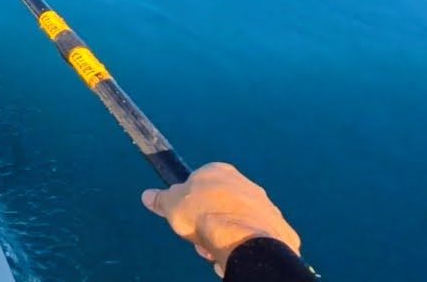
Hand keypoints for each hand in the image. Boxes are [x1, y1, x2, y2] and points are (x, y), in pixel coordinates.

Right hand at [142, 162, 300, 277]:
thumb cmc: (202, 214)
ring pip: (237, 222)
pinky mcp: (279, 227)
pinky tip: (234, 255)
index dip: (190, 203)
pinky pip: (255, 236)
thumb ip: (162, 199)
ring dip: (224, 236)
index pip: (201, 183)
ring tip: (214, 252)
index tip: (185, 218)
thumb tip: (148, 195)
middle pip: (220, 205)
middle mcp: (245, 182)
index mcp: (219, 170)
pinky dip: (244, 246)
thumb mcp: (172, 205)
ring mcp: (265, 204)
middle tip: (199, 239)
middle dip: (208, 223)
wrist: (243, 238)